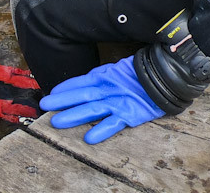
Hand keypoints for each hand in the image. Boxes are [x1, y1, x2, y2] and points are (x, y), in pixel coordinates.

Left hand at [39, 56, 163, 143]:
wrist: (164, 75)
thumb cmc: (140, 74)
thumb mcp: (117, 70)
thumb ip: (102, 77)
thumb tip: (87, 82)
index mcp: (104, 76)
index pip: (80, 82)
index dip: (66, 88)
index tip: (51, 94)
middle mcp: (108, 88)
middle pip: (81, 95)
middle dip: (62, 101)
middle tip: (45, 107)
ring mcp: (118, 101)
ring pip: (91, 109)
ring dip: (74, 116)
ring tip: (58, 122)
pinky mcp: (130, 114)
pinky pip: (113, 123)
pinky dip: (101, 130)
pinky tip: (89, 137)